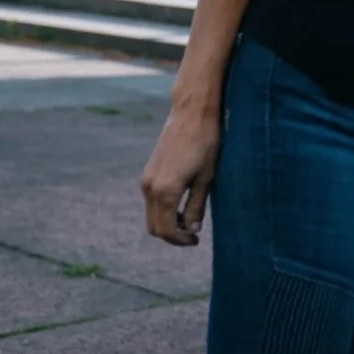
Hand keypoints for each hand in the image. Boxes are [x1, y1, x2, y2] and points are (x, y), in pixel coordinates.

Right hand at [140, 107, 218, 246]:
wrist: (192, 113)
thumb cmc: (206, 142)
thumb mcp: (207, 177)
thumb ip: (197, 205)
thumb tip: (192, 229)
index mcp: (165, 191)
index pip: (166, 230)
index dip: (180, 240)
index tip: (196, 241)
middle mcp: (149, 187)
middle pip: (154, 226)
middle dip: (172, 235)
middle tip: (193, 234)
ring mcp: (146, 179)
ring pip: (151, 214)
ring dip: (167, 222)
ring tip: (190, 219)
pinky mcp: (148, 172)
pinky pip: (151, 201)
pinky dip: (163, 209)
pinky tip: (182, 204)